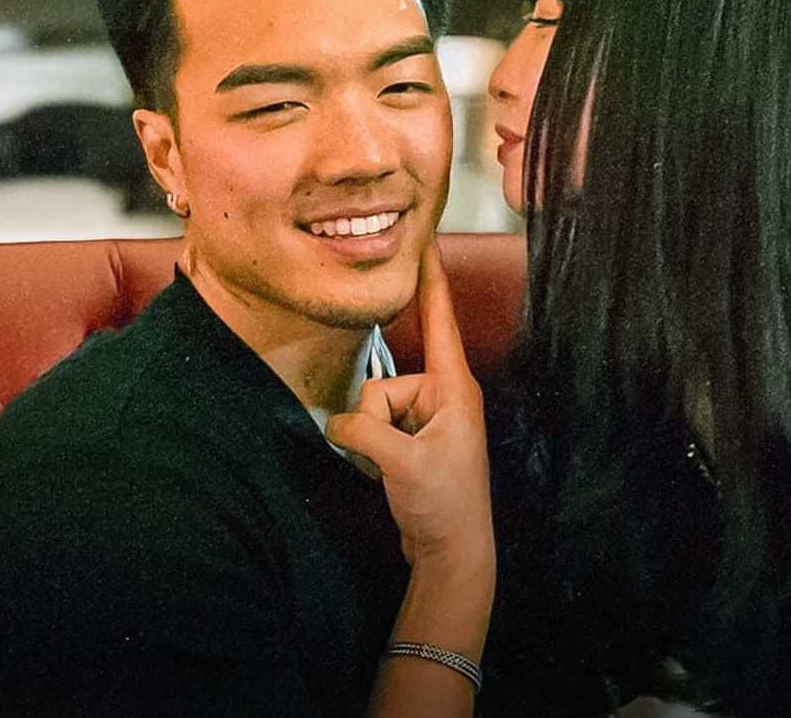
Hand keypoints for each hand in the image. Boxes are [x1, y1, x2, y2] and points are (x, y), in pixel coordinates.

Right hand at [325, 240, 490, 567]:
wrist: (451, 552)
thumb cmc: (445, 506)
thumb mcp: (401, 463)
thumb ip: (363, 431)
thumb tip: (337, 422)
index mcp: (453, 387)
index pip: (439, 319)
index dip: (429, 278)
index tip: (424, 238)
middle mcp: (440, 395)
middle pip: (381, 381)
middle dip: (372, 419)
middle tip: (398, 459)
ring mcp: (424, 417)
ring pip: (368, 406)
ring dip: (369, 440)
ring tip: (395, 471)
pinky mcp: (408, 438)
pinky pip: (370, 427)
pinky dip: (368, 451)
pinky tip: (386, 475)